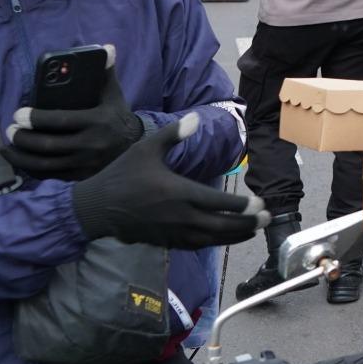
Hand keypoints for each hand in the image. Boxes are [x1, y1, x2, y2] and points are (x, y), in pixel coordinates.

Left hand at [3, 49, 143, 180]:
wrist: (135, 146)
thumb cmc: (117, 116)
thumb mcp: (113, 94)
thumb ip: (106, 73)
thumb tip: (107, 48)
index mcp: (97, 122)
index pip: (61, 121)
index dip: (36, 119)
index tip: (17, 114)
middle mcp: (92, 145)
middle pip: (49, 146)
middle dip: (23, 139)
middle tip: (9, 130)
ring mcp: (86, 164)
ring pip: (46, 165)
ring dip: (21, 157)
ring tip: (6, 147)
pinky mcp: (81, 177)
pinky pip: (51, 176)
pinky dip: (32, 170)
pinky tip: (21, 161)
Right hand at [70, 117, 267, 248]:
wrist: (94, 208)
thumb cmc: (122, 175)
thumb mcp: (146, 148)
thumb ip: (174, 134)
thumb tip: (197, 117)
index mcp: (179, 192)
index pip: (220, 203)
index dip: (243, 206)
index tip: (261, 203)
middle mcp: (180, 216)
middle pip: (222, 225)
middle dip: (247, 223)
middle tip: (267, 219)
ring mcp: (173, 232)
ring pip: (211, 239)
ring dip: (235, 236)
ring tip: (253, 232)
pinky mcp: (165, 242)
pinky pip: (196, 246)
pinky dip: (214, 243)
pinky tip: (224, 239)